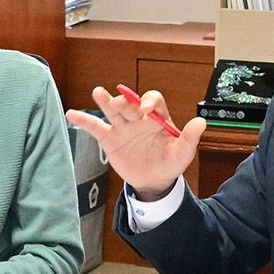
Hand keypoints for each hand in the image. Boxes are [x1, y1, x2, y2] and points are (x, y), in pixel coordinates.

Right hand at [65, 86, 205, 202]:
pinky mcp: (109, 139)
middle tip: (120, 104)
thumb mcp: (183, 153)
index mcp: (157, 117)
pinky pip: (95, 127)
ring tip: (98, 93)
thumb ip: (190, 137)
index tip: (145, 111)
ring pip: (113, 110)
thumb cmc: (169, 163)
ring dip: (105, 101)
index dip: (148, 102)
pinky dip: (83, 121)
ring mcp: (123, 127)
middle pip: (130, 103)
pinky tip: (72, 114)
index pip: (153, 101)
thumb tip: (201, 122)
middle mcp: (138, 118)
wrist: (153, 181)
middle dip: (125, 101)